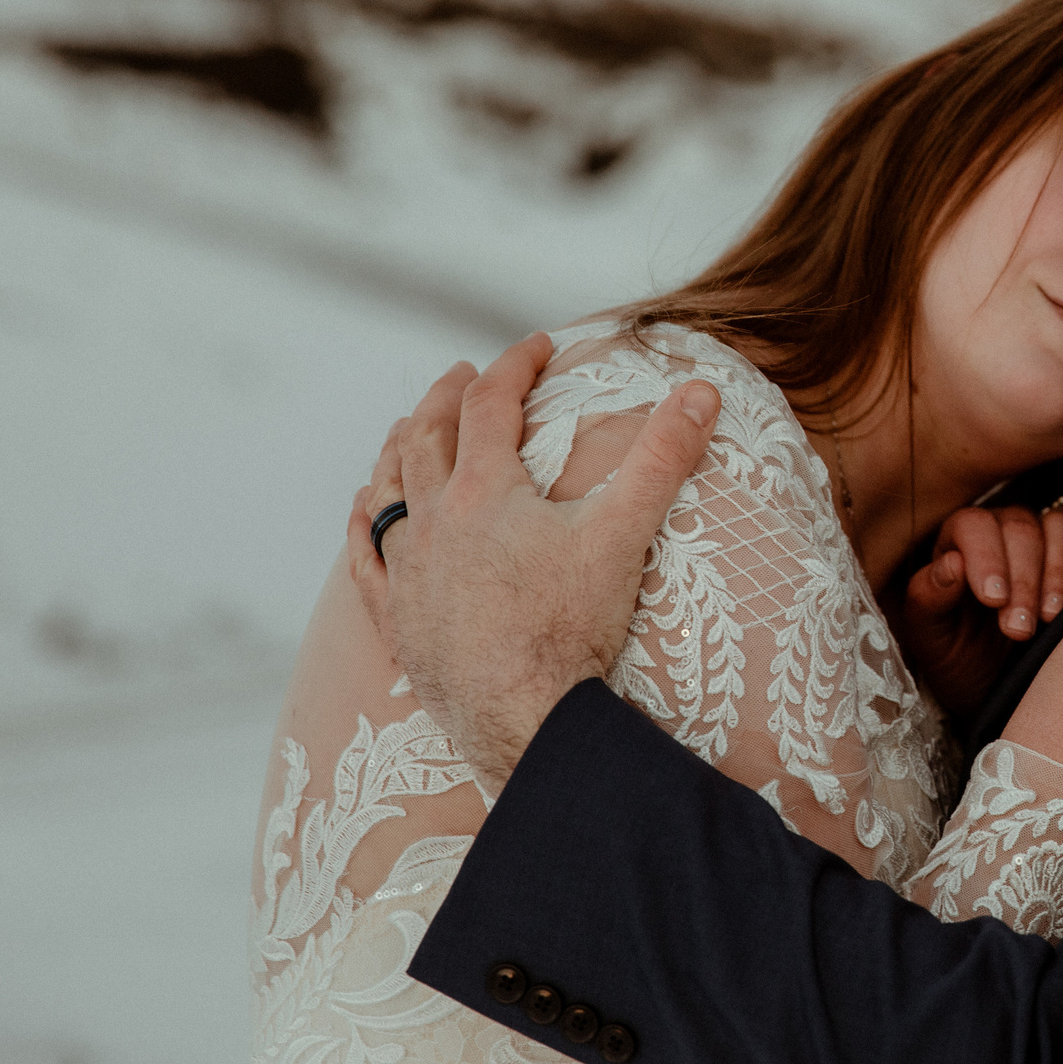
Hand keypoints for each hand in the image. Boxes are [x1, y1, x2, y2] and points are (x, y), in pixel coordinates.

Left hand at [345, 332, 722, 789]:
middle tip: (462, 375)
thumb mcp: (624, 533)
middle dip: (446, 397)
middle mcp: (434, 522)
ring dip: (398, 449)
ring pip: (388, 490)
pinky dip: (363, 524)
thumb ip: (662, 458)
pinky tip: (362, 510)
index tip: (538, 346)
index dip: (515, 366)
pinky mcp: (397, 620)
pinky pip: (365, 559)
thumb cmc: (571, 627)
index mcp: (485, 491)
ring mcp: (408, 572)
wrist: (524, 717)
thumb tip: (700, 391)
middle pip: (427, 438)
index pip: (491, 404)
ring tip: (408, 428)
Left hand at [882, 489, 1062, 717]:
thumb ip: (929, 599)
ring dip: (1061, 566)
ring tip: (1055, 614)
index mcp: (957, 543)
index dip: (986, 557)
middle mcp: (1001, 530)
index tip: (995, 600)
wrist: (1000, 691)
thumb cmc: (961, 662)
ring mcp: (1043, 533)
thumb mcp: (931, 642)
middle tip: (1021, 630)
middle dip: (1024, 579)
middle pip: (1019, 525)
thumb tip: (951, 562)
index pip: (973, 525)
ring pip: (1058, 522)